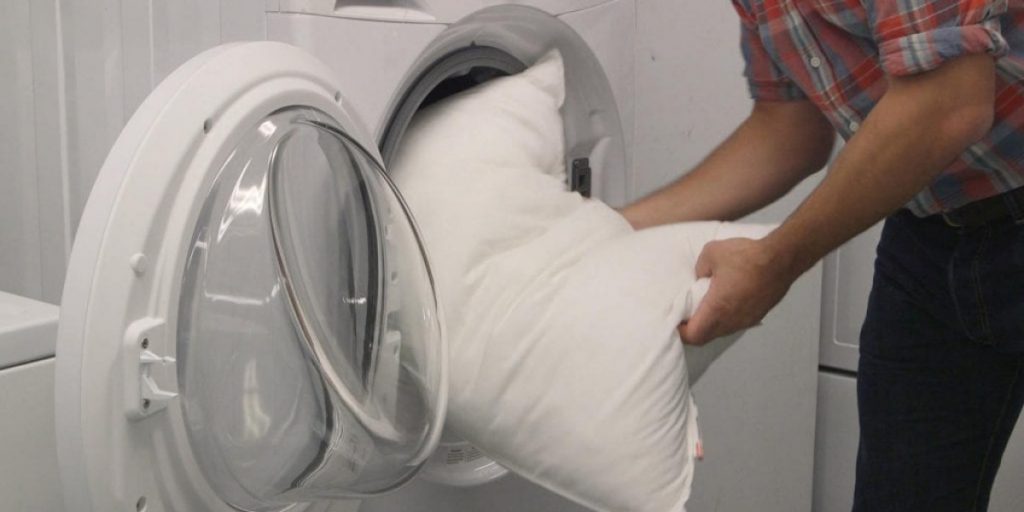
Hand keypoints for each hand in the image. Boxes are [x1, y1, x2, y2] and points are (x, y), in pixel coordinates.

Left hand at [679, 237, 798, 344]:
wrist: (782, 258)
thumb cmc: (746, 256)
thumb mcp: (711, 253)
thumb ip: (700, 268)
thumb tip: (701, 276)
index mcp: (716, 309)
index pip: (694, 336)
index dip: (680, 333)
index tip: (675, 321)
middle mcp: (731, 320)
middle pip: (706, 337)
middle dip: (693, 330)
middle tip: (685, 317)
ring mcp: (747, 320)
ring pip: (722, 331)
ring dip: (711, 325)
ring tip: (704, 309)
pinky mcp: (758, 315)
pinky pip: (736, 323)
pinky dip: (726, 319)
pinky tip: (726, 303)